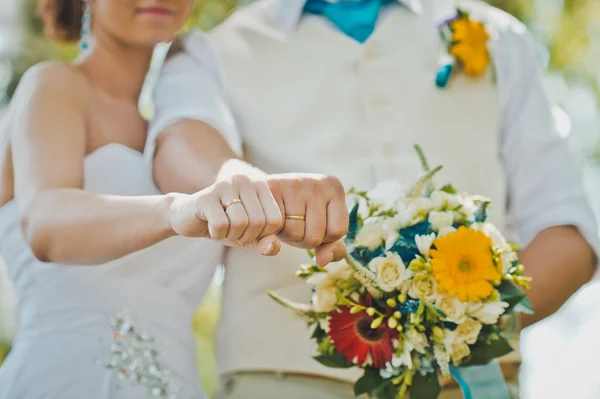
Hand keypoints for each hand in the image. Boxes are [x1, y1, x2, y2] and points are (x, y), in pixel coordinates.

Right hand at [169, 174, 283, 255]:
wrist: (187, 218)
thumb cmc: (224, 225)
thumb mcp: (249, 236)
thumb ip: (266, 243)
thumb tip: (271, 247)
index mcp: (260, 186)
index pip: (275, 220)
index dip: (263, 235)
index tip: (249, 233)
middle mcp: (244, 180)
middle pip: (259, 222)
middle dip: (246, 237)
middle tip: (233, 233)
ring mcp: (224, 185)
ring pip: (240, 223)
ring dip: (231, 236)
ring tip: (223, 230)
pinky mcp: (206, 197)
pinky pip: (221, 225)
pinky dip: (217, 234)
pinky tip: (211, 228)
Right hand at [265, 174, 348, 264]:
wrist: (259, 194)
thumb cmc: (294, 213)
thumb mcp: (318, 228)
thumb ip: (331, 247)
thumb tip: (322, 261)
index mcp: (334, 187)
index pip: (338, 231)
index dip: (323, 238)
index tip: (312, 224)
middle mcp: (317, 182)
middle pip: (316, 236)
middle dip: (303, 239)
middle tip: (293, 223)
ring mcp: (295, 184)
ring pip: (296, 234)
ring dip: (287, 236)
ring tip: (283, 221)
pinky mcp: (272, 189)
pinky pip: (277, 228)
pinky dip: (272, 232)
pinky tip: (271, 219)